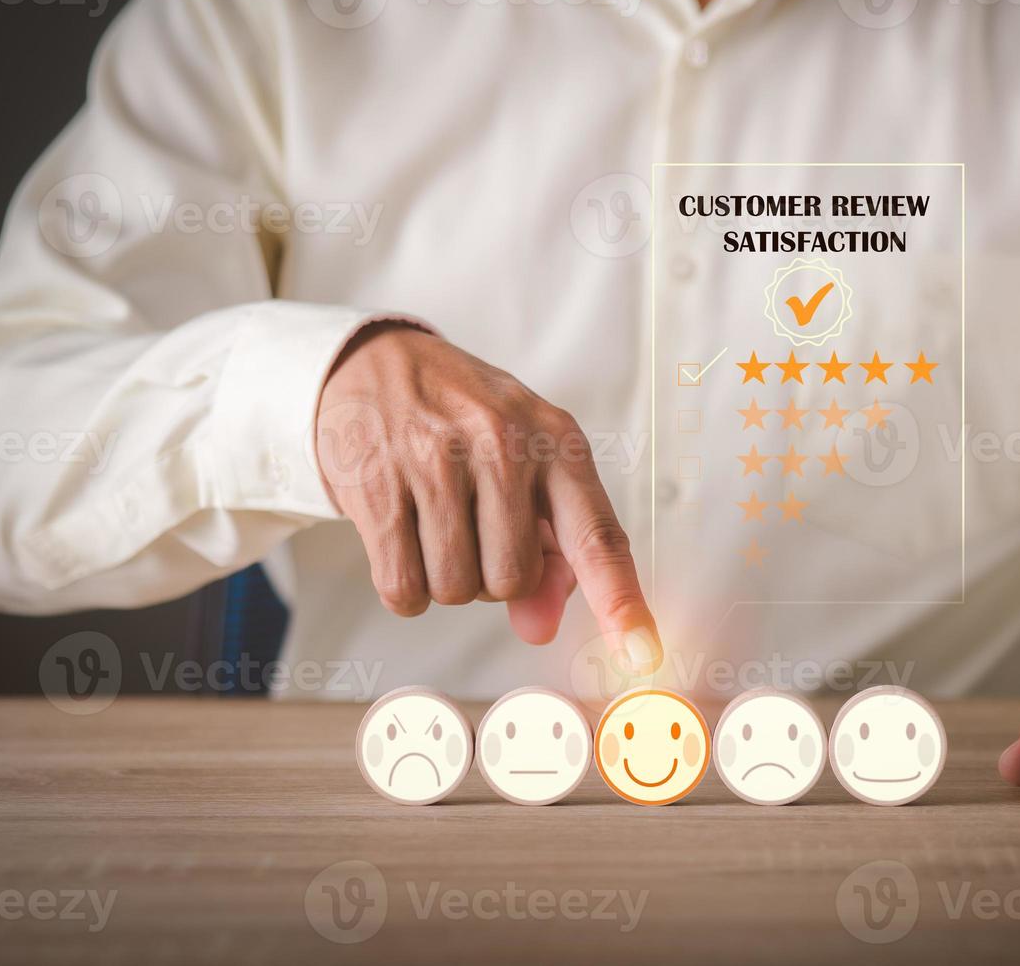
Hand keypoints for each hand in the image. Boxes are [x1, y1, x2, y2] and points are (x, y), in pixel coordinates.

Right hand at [314, 322, 659, 672]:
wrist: (379, 363)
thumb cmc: (469, 422)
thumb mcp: (529, 466)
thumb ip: (552, 550)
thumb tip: (541, 627)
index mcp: (557, 442)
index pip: (597, 536)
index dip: (621, 601)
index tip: (642, 655)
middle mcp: (502, 445)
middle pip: (513, 582)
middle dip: (493, 577)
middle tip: (475, 529)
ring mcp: (435, 461)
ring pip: (456, 590)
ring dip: (447, 580)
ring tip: (438, 523)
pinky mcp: (377, 484)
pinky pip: (404, 589)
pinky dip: (405, 586)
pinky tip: (405, 538)